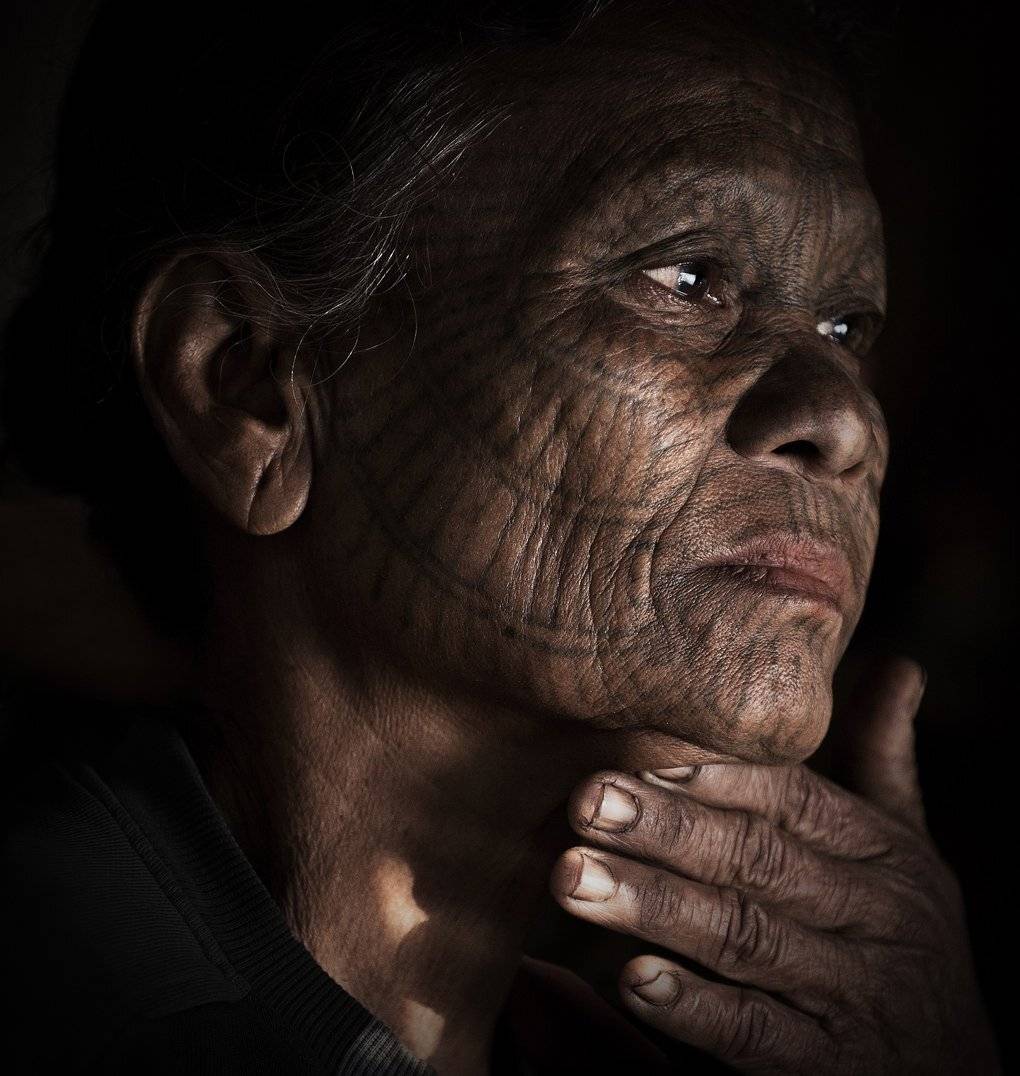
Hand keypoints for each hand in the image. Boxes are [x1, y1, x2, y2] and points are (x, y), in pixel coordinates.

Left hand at [550, 658, 998, 1072]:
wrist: (958, 1075)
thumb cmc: (904, 937)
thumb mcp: (906, 849)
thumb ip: (886, 760)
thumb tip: (903, 666)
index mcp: (881, 852)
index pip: (793, 797)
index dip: (717, 772)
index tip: (638, 747)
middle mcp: (870, 915)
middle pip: (757, 860)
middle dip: (667, 829)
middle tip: (584, 799)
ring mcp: (851, 994)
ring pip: (745, 937)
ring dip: (656, 906)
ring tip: (572, 876)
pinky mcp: (828, 1067)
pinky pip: (758, 1034)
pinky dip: (697, 1009)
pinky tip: (634, 981)